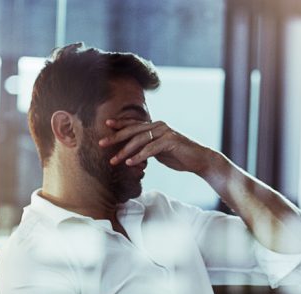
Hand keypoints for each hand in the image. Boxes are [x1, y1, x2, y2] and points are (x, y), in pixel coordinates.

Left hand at [99, 119, 218, 174]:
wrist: (199, 160)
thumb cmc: (179, 157)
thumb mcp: (159, 152)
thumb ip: (146, 148)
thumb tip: (131, 153)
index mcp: (155, 126)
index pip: (134, 124)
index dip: (119, 124)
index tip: (105, 125)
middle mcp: (159, 126)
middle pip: (132, 130)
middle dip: (115, 137)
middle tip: (101, 144)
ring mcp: (165, 132)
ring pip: (139, 140)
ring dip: (124, 151)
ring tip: (113, 160)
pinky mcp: (171, 141)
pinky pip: (150, 148)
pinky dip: (139, 156)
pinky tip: (130, 162)